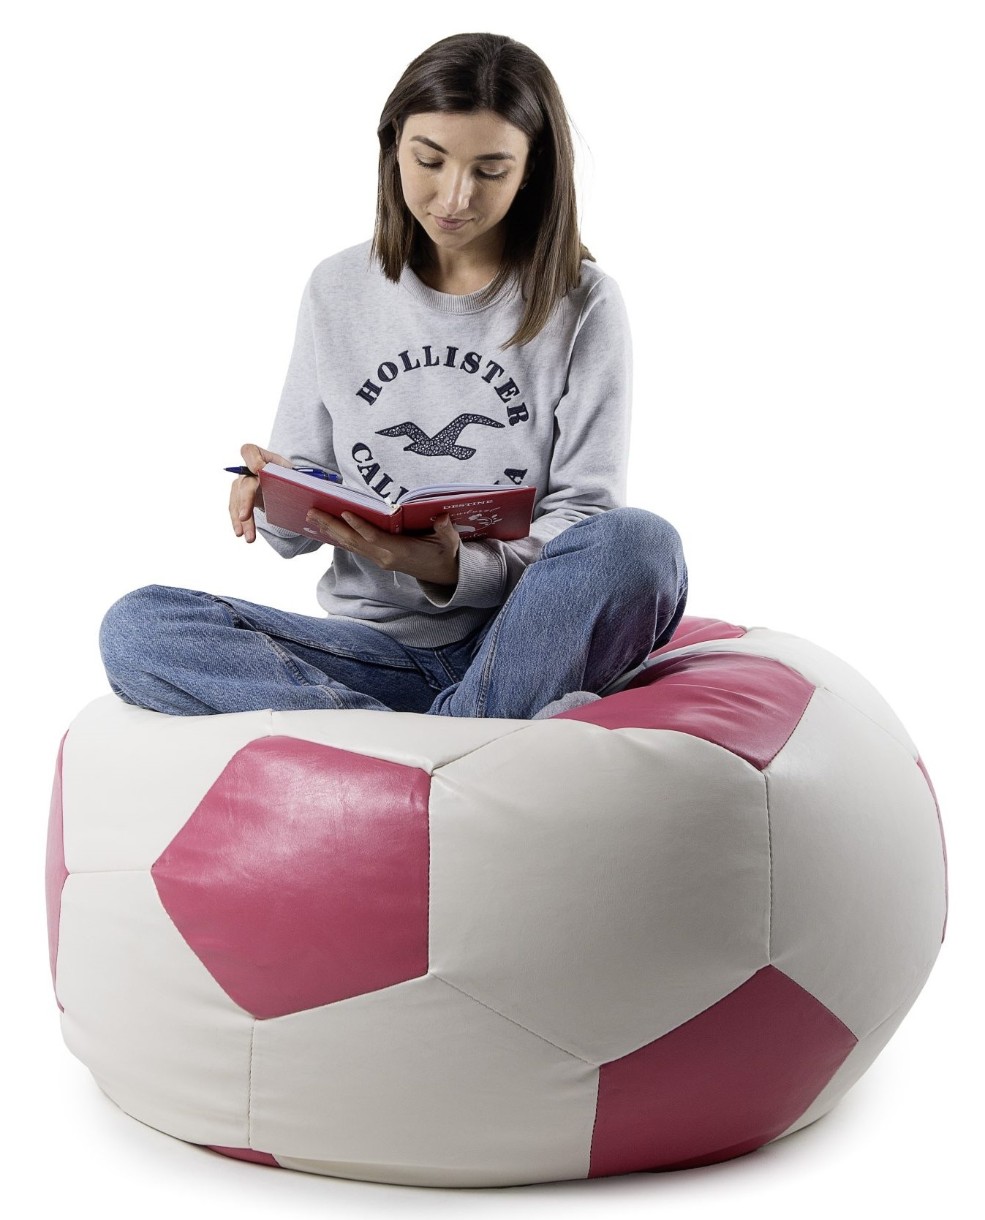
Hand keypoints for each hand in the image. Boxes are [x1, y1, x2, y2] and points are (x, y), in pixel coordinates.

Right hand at [229, 444, 291, 542]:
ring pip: (238, 502)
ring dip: (242, 521)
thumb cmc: (288, 475)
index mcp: (261, 457)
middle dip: (245, 501)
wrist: (282, 481)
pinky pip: (236, 510)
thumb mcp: (293, 473)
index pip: (250, 452)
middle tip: (245, 516)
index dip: (253, 459)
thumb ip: (297, 476)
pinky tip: (241, 534)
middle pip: (244, 484)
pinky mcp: (239, 498)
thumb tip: (313, 488)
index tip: (258, 470)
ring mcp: (241, 484)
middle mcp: (247, 470)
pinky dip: (239, 523)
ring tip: (247, 537)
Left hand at [306, 509, 461, 586]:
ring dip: (330, 530)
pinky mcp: (377, 558)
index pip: (374, 537)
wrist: (443, 574)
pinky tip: (326, 527)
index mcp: (400, 551)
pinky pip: (354, 547)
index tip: (344, 513)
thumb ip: (445, 530)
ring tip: (312, 516)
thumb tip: (442, 516)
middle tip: (313, 511)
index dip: (359, 526)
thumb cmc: (445, 554)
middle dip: (332, 526)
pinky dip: (339, 536)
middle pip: (354, 541)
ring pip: (350, 544)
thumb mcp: (450, 543)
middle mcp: (384, 557)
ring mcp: (379, 559)